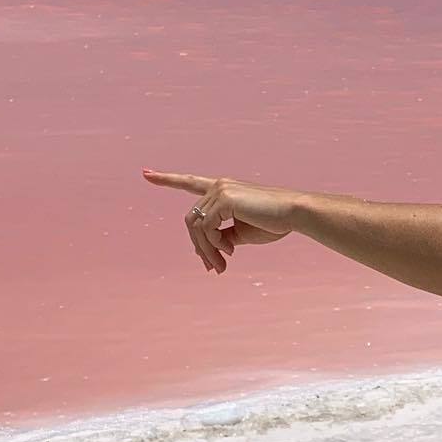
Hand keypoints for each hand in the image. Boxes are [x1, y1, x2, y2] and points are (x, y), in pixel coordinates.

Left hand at [142, 170, 298, 273]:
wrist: (295, 214)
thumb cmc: (275, 222)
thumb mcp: (243, 233)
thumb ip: (222, 236)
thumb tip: (204, 250)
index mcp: (223, 189)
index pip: (190, 182)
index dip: (167, 179)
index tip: (146, 174)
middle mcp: (218, 186)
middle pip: (191, 220)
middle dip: (199, 247)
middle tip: (214, 268)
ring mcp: (220, 190)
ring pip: (196, 226)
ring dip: (206, 250)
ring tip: (221, 266)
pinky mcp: (224, 198)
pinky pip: (207, 228)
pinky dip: (214, 244)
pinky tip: (229, 251)